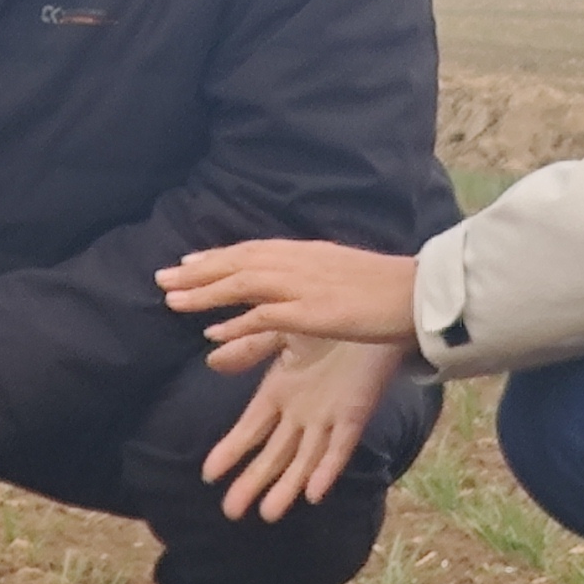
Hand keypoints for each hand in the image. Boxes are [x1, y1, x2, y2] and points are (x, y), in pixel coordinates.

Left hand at [159, 238, 418, 368]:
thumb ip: (311, 279)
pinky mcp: (313, 312)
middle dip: (198, 270)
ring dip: (205, 292)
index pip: (252, 250)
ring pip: (243, 284)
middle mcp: (300, 263)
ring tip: (172, 301)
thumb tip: (288, 291)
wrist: (420, 295)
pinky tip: (212, 332)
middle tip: (163, 278)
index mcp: (307, 253)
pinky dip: (236, 323)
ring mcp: (305, 286)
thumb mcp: (340, 275)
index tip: (186, 261)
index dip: (217, 256)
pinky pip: (264, 316)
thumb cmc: (386, 289)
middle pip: (238, 262)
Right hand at [199, 335, 410, 519]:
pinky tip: (314, 493)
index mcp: (279, 391)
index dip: (230, 451)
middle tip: (231, 513)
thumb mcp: (280, 332)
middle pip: (273, 454)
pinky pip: (340, 446)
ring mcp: (328, 417)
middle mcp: (300, 412)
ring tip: (268, 514)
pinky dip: (328, 469)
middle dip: (252, 482)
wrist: (374, 310)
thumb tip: (211, 359)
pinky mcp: (355, 414)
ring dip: (287, 487)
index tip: (208, 474)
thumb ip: (248, 347)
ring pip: (304, 460)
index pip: (249, 429)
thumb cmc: (328, 318)